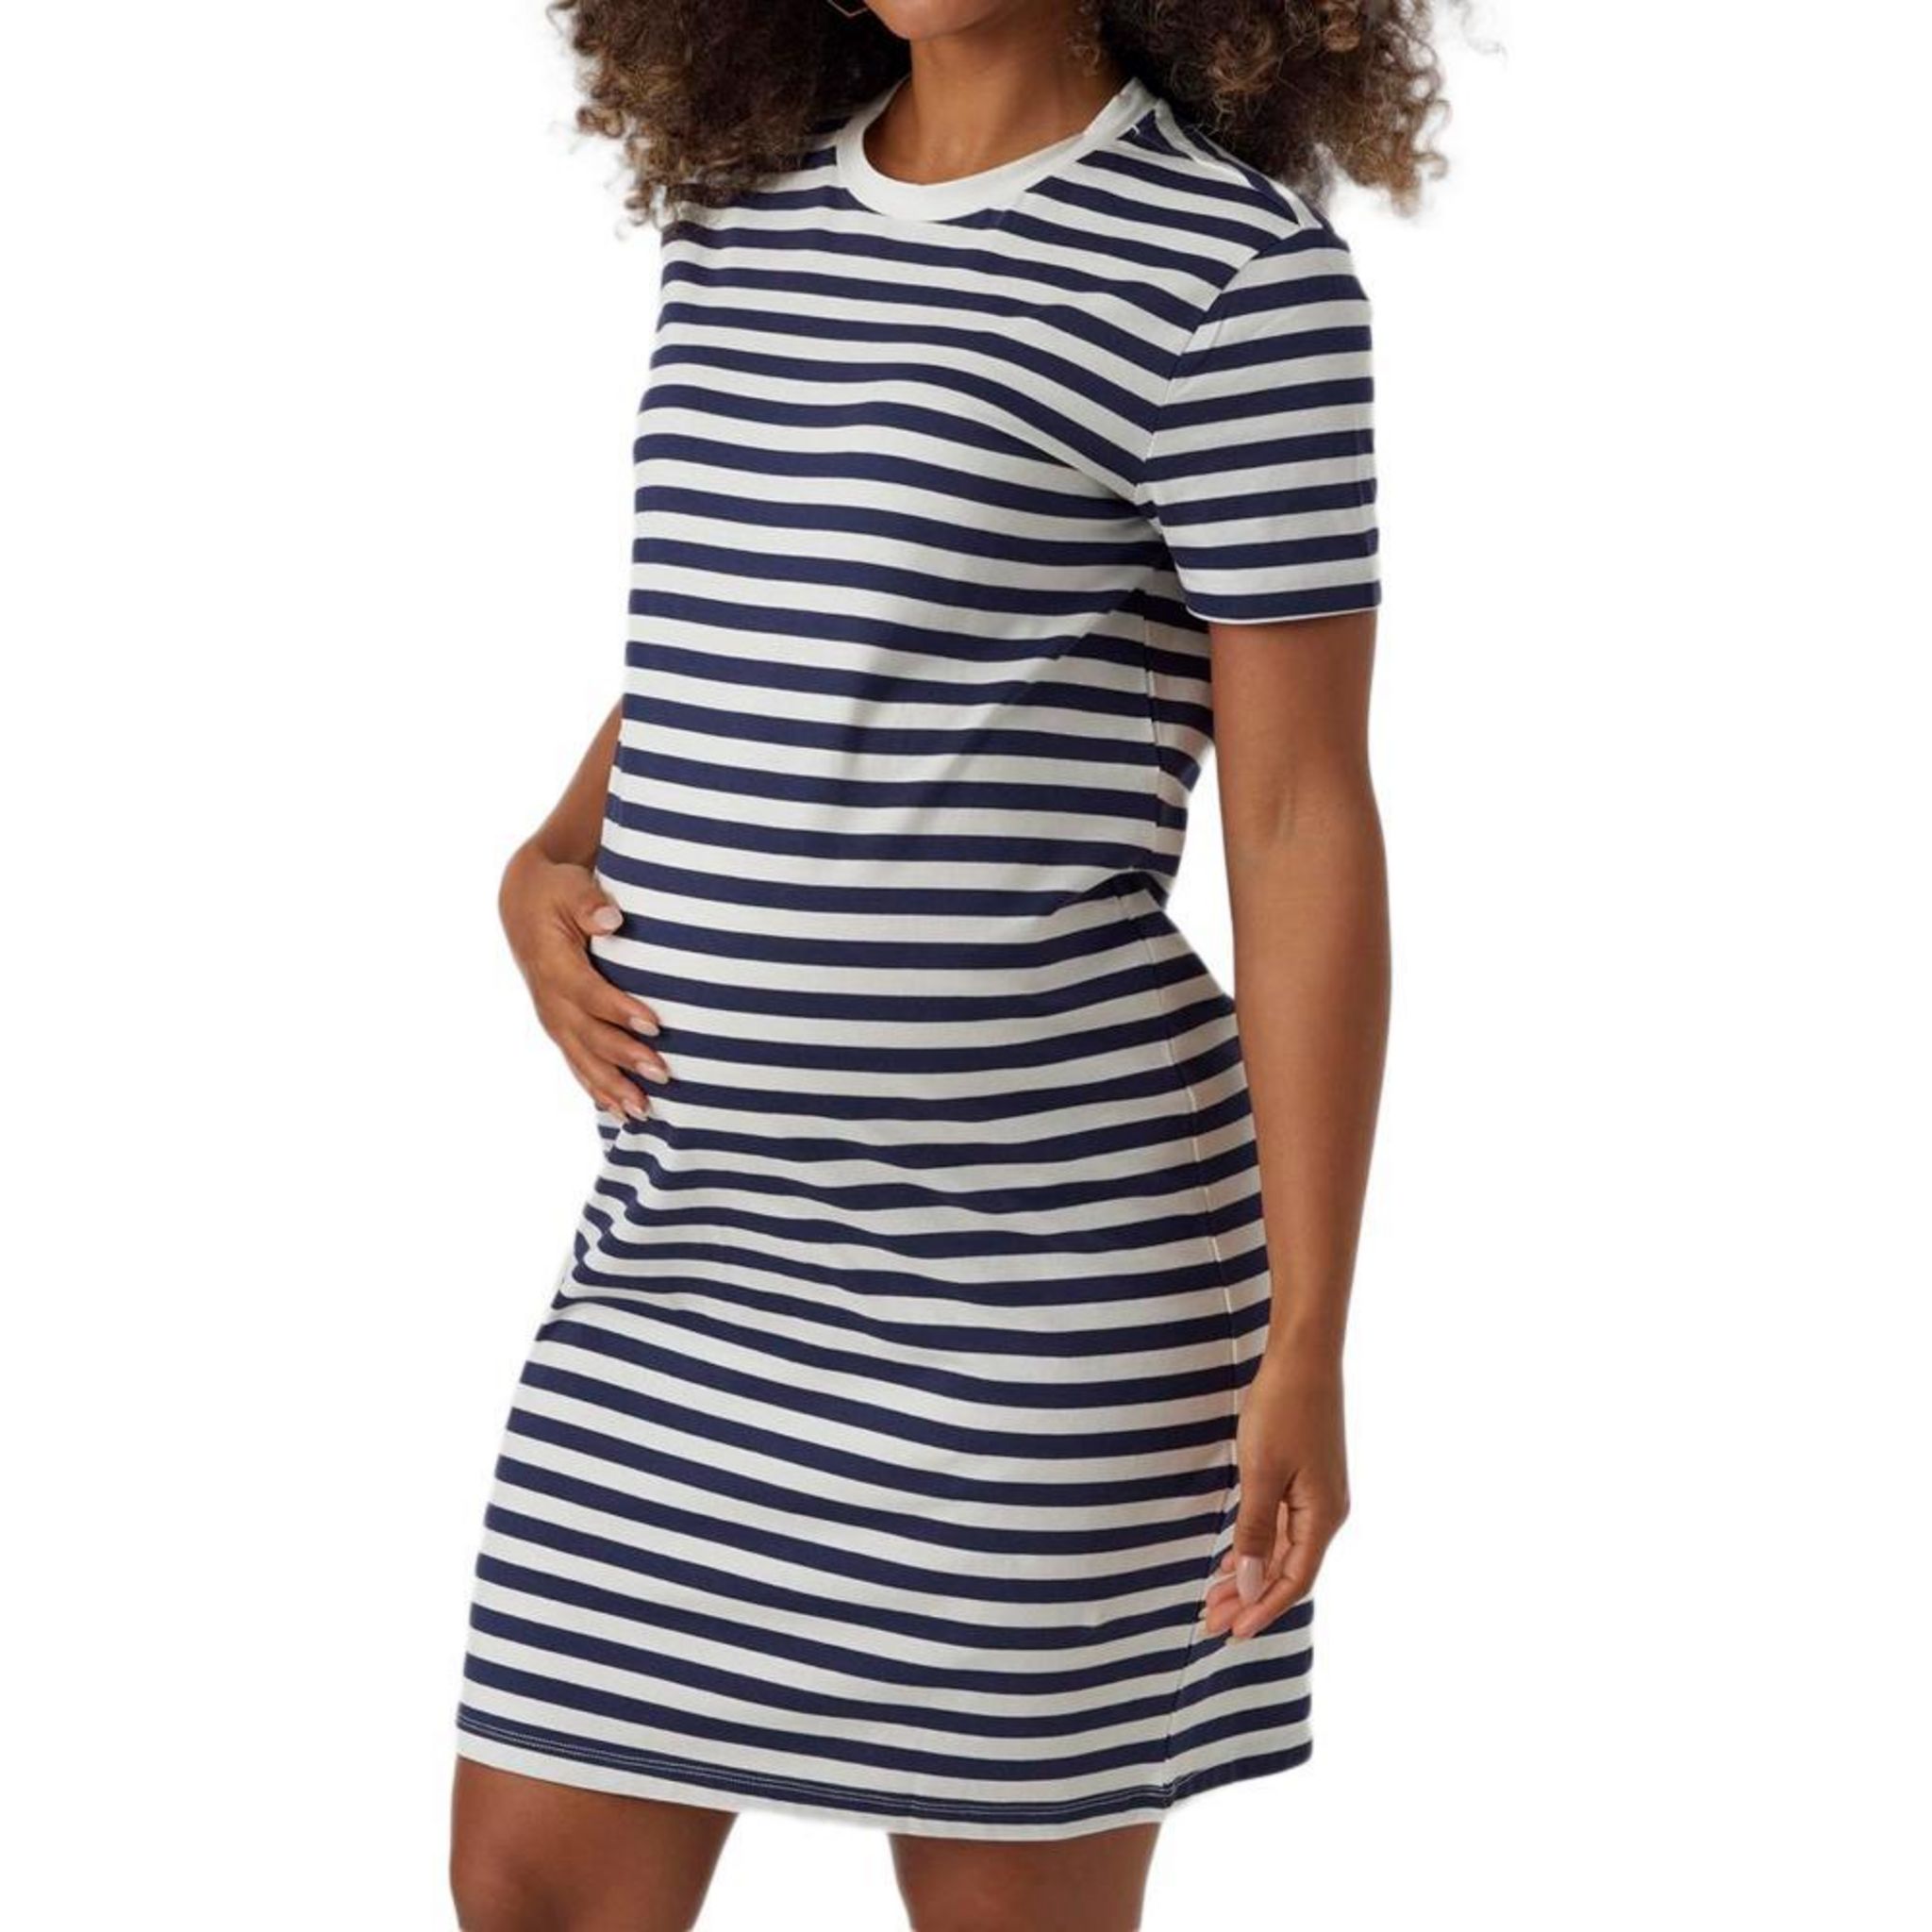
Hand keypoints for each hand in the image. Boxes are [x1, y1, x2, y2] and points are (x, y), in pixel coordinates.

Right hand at [499, 842, 666, 1118]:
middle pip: (588, 1034)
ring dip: (612, 1086)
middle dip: (624, 1058)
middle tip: (662, 1074)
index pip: (588, 992)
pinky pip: (577, 1062)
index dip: (619, 1010)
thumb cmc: (555, 891)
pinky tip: (620, 1112)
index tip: (654, 1025)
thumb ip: (588, 902)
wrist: (523, 902)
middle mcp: (550, 998)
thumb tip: (612, 917)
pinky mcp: (559, 1026)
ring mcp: (553, 1016)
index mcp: (552, 964)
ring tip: (644, 1110)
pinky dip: (597, 1088)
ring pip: (581, 1058)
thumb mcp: (568, 886)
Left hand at [1201, 1344, 1349, 1640]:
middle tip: (1209, 1623)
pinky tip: (1232, 1559)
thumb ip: (1256, 1531)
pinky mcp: (1306, 1478)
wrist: (1304, 1356)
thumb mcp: (1261, 1472)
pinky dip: (1256, 1545)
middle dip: (1249, 1599)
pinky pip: (1281, 1526)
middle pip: (1286, 1571)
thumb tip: (1252, 1585)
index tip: (1230, 1633)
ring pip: (1282, 1550)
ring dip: (1249, 1575)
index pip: (1294, 1581)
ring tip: (1214, 1598)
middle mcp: (1326, 1512)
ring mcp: (1318, 1495)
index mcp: (1323, 1516)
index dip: (1263, 1610)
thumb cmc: (1283, 1408)